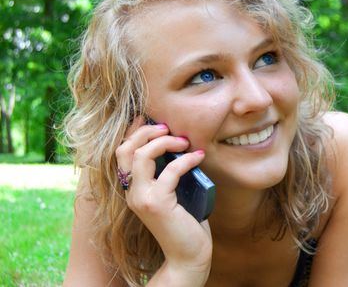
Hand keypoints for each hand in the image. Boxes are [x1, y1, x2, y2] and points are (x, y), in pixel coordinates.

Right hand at [115, 116, 211, 279]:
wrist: (187, 255)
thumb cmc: (185, 223)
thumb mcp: (174, 193)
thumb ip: (168, 173)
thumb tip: (179, 145)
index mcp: (132, 188)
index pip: (122, 152)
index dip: (133, 131)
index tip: (149, 117)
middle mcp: (131, 192)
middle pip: (125, 149)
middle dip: (145, 131)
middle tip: (167, 128)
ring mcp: (141, 198)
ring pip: (141, 155)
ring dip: (164, 142)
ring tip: (183, 141)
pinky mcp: (157, 203)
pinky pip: (170, 171)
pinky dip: (186, 160)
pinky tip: (199, 157)